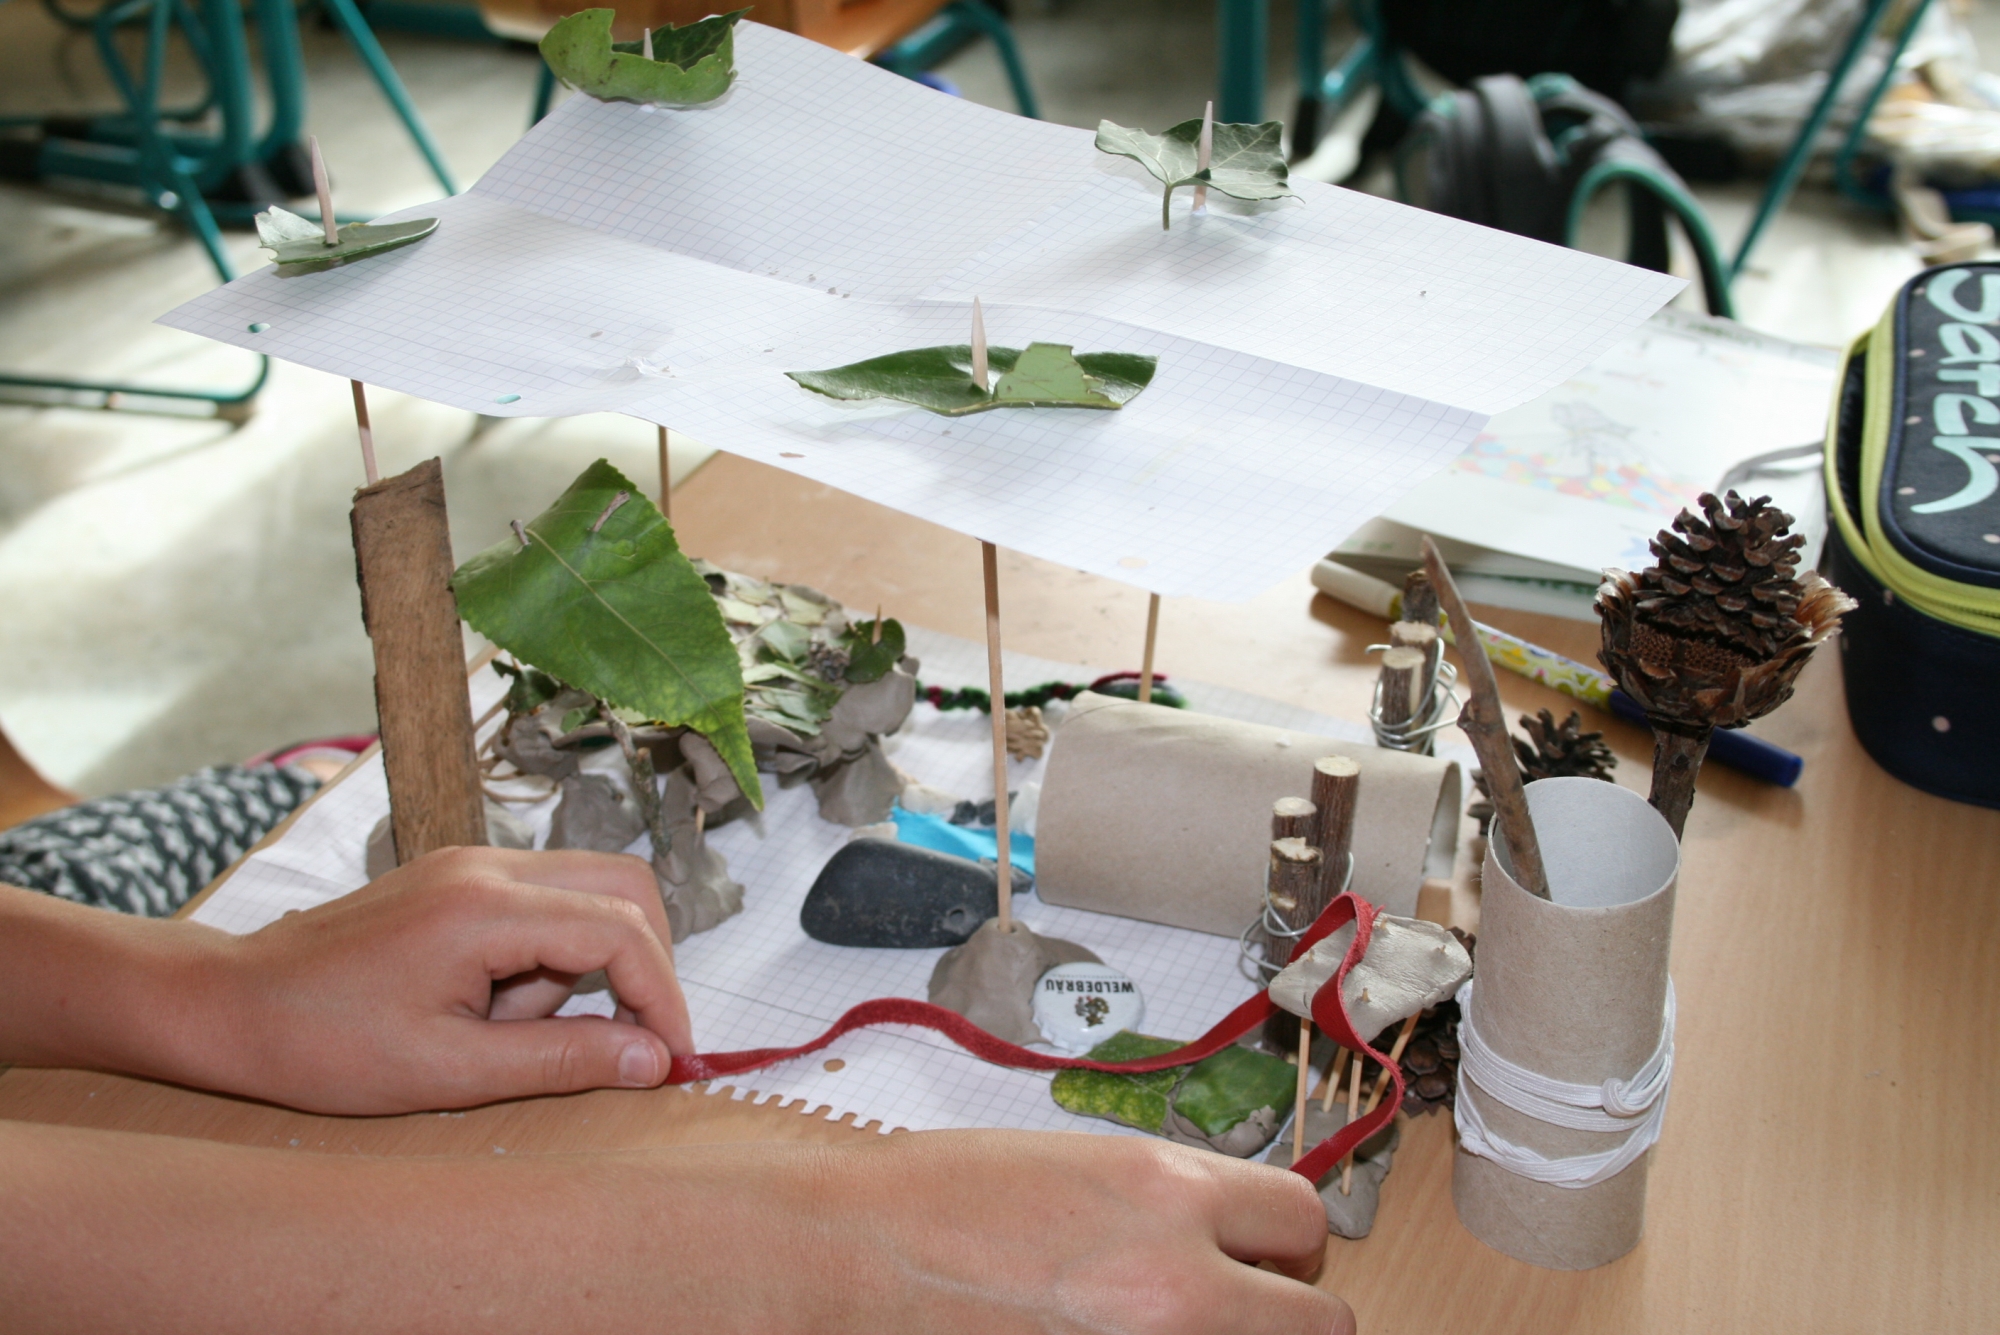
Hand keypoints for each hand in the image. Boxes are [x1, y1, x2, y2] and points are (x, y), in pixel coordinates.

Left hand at [198, 846, 691, 1113]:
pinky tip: (487, 1005)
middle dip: (643, 964)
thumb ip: (563, 1060)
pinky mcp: (456, 878)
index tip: (670, 1056)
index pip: (621, 931)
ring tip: (504, 1030)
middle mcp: (488, 866)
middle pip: (623, 885)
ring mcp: (470, 863)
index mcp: (487, 908)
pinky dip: (546, 954)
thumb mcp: (451, 1072)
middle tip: (627, 1037)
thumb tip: (655, 1059)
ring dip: (582, 965)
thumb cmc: (324, 1043)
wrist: (229, 1003)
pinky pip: (540, 901)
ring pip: (586, 892)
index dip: (662, 996)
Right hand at [782, 1131, 1352, 1334]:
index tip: (1261, 1254)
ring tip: (1170, 1327)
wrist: (861, 1255)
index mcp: (1168, 1190)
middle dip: (1286, 1312)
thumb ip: (1170, 1203)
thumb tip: (1226, 1241)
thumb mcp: (1081, 1167)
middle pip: (1321, 1320)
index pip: (1303, 1219)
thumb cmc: (946, 1198)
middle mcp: (1177, 1278)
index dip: (1283, 1241)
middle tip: (1241, 1306)